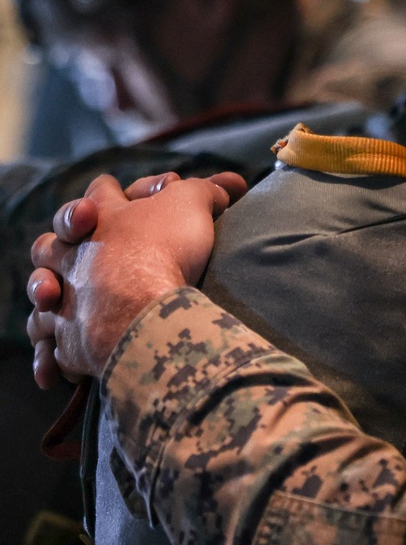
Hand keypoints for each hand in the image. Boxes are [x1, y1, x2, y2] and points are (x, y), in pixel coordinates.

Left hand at [27, 170, 246, 386]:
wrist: (142, 308)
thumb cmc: (162, 249)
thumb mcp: (191, 203)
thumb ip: (204, 190)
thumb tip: (226, 187)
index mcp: (99, 216)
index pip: (101, 190)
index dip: (116, 191)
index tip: (141, 200)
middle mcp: (72, 255)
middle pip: (51, 241)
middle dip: (62, 243)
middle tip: (84, 247)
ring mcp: (66, 297)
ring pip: (41, 291)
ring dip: (47, 294)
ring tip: (60, 300)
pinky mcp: (68, 339)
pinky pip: (50, 343)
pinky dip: (54, 351)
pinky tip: (65, 358)